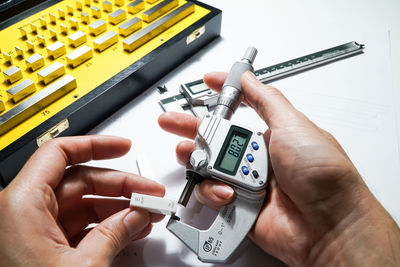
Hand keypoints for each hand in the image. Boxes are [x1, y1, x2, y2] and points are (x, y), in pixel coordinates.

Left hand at [0, 135, 164, 266]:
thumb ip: (114, 234)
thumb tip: (136, 215)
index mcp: (21, 204)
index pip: (60, 153)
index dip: (95, 145)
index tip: (121, 146)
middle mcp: (23, 212)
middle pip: (78, 181)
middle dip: (118, 185)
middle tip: (147, 193)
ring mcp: (33, 231)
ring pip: (81, 204)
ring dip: (116, 207)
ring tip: (145, 214)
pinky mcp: (43, 248)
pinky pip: (78, 226)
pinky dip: (105, 226)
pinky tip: (128, 230)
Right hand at [158, 71, 399, 265]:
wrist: (329, 226)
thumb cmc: (323, 175)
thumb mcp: (294, 126)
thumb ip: (267, 100)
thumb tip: (250, 78)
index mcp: (270, 135)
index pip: (242, 108)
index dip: (224, 95)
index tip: (210, 83)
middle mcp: (256, 157)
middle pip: (215, 138)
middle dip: (191, 128)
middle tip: (171, 122)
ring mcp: (246, 181)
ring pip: (208, 166)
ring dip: (198, 160)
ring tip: (196, 157)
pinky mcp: (237, 205)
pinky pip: (212, 194)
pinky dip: (214, 191)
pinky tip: (228, 192)